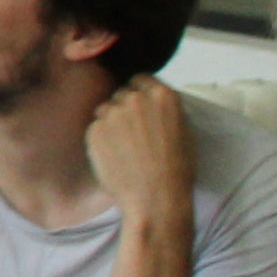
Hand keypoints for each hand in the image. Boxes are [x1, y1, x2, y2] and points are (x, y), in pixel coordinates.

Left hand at [87, 74, 195, 226]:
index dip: (139, 92)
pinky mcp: (94, 129)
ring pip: (105, 110)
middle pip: (121, 94)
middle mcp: (135, 98)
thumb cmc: (177, 169)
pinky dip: (100, 139)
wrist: (156, 196)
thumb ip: (162, 111)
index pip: (141, 79)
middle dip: (124, 108)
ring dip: (110, 123)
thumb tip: (148, 104)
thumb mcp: (183, 130)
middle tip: (132, 131)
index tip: (139, 104)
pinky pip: (95, 128)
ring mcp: (112, 113)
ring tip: (123, 147)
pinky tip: (113, 156)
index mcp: (163, 96)